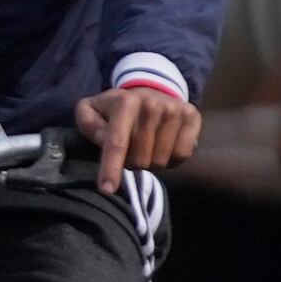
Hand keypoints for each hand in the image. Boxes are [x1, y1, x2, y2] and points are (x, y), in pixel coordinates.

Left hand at [76, 83, 199, 181]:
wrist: (150, 91)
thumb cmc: (116, 109)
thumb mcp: (91, 110)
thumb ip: (88, 123)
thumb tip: (103, 138)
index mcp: (124, 102)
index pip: (117, 142)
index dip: (111, 168)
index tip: (107, 190)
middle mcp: (151, 104)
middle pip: (139, 159)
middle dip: (130, 163)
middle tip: (129, 149)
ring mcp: (174, 109)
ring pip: (160, 161)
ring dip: (151, 162)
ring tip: (147, 146)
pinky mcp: (192, 116)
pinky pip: (182, 156)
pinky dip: (171, 159)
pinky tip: (164, 145)